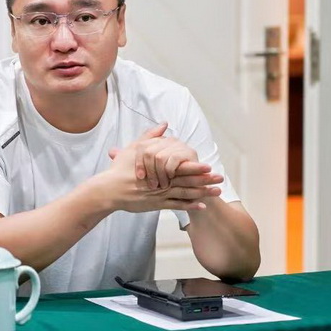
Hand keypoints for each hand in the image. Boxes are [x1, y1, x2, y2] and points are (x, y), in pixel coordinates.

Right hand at [102, 125, 222, 212]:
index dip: (196, 167)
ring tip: (216, 193)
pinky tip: (202, 206)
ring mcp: (160, 194)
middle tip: (220, 179)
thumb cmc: (120, 169)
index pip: (180, 167)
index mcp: (158, 167)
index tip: (209, 166)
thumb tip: (164, 124)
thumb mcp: (135, 148)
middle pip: (187, 180)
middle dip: (205, 180)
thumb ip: (151, 136)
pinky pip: (176, 206)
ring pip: (185, 193)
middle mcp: (162, 181)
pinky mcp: (156, 205)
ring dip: (202, 193)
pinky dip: (190, 206)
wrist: (110, 189)